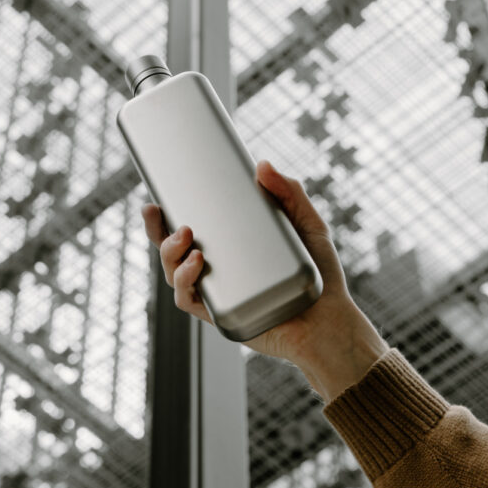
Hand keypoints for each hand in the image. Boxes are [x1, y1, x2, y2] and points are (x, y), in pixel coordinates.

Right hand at [141, 160, 387, 399]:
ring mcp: (217, 292)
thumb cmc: (321, 274)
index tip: (156, 198)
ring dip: (169, 252)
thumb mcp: (307, 224)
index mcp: (232, 246)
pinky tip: (198, 264)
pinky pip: (188, 299)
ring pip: (173, 272)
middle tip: (158, 211)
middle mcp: (219, 269)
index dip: (165, 216)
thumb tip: (261, 164)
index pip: (191, 226)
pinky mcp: (220, 314)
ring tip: (187, 235)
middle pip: (171, 249)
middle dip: (155, 230)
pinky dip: (184, 280)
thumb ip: (289, 193)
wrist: (331, 322)